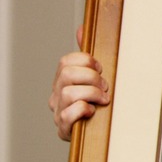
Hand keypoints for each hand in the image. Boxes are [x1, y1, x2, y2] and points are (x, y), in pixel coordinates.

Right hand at [48, 26, 109, 140]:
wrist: (98, 133)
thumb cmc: (97, 102)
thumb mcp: (94, 77)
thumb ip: (88, 56)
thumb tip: (82, 29)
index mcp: (63, 79)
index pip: (67, 61)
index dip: (87, 62)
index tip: (101, 69)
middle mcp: (57, 94)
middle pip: (67, 74)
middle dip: (92, 77)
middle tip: (104, 86)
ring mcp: (58, 110)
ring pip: (69, 93)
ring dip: (92, 94)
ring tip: (103, 100)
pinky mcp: (64, 128)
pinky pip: (69, 114)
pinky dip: (84, 110)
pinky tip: (93, 112)